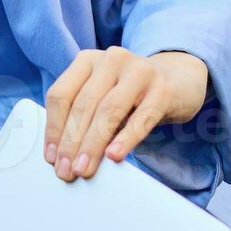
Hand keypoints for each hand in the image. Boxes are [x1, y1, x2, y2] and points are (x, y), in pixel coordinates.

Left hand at [42, 48, 207, 180]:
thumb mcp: (103, 96)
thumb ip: (83, 116)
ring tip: (84, 168)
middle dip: (71, 142)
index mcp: (87, 60)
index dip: (54, 128)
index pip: (61, 95)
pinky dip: (126, 139)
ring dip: (93, 144)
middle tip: (65, 171)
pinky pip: (142, 117)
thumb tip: (62, 156)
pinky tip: (114, 156)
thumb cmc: (132, 95)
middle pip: (83, 105)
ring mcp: (139, 71)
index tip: (51, 157)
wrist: (179, 80)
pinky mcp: (163, 88)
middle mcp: (111, 59)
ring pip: (109, 111)